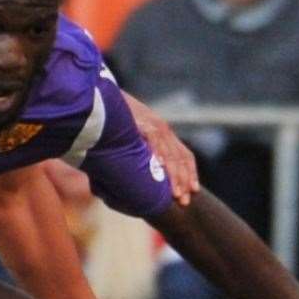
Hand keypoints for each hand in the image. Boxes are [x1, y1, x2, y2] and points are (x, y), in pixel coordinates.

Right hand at [123, 92, 198, 206]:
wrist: (104, 98)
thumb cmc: (114, 121)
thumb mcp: (131, 137)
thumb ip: (137, 152)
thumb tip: (134, 174)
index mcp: (164, 133)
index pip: (185, 154)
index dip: (191, 173)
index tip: (194, 190)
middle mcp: (163, 129)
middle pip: (181, 158)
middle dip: (184, 180)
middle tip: (184, 201)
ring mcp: (155, 126)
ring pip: (171, 154)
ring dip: (174, 176)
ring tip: (175, 194)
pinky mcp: (144, 123)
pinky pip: (155, 142)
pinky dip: (160, 156)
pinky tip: (161, 170)